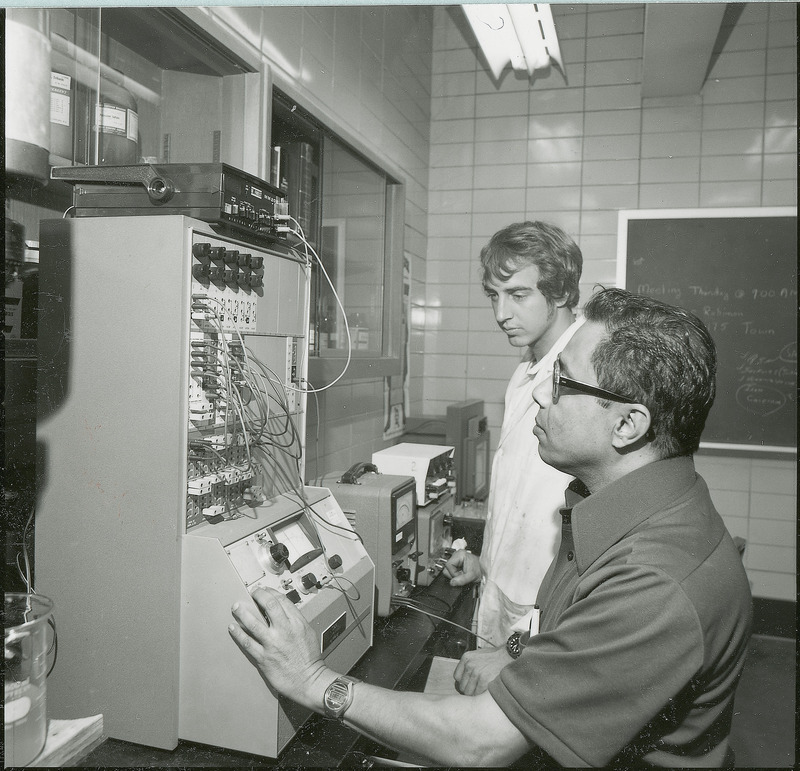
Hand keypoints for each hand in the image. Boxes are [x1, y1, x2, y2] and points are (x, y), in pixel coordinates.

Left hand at [229, 587, 333, 709]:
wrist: (309, 680)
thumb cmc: (310, 659)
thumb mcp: (308, 632)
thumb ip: (295, 620)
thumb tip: (283, 612)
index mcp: (297, 623)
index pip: (281, 600)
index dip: (270, 592)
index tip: (264, 591)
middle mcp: (285, 631)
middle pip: (269, 605)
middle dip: (258, 596)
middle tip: (251, 594)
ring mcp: (273, 644)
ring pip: (254, 623)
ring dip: (242, 613)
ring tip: (236, 607)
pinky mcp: (264, 658)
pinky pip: (247, 643)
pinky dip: (238, 634)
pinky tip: (233, 628)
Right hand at [442, 550, 481, 585]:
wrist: (483, 570)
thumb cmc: (479, 570)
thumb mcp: (471, 576)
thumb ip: (462, 580)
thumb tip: (452, 583)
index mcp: (460, 554)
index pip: (449, 565)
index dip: (453, 573)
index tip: (460, 576)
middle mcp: (456, 554)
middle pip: (447, 567)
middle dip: (454, 574)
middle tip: (462, 575)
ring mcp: (456, 558)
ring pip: (448, 569)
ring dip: (454, 574)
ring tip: (462, 574)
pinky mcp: (456, 561)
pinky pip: (451, 569)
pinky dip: (455, 573)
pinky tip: (461, 573)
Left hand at [453, 645, 511, 695]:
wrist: (508, 655)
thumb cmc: (494, 657)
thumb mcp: (478, 655)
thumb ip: (469, 664)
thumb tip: (462, 678)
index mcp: (466, 658)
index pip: (457, 677)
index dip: (464, 681)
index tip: (470, 683)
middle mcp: (469, 665)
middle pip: (462, 686)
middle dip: (469, 689)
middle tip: (477, 688)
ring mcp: (476, 673)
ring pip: (468, 692)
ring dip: (474, 693)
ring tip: (482, 690)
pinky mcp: (484, 680)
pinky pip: (477, 694)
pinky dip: (481, 695)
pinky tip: (486, 691)